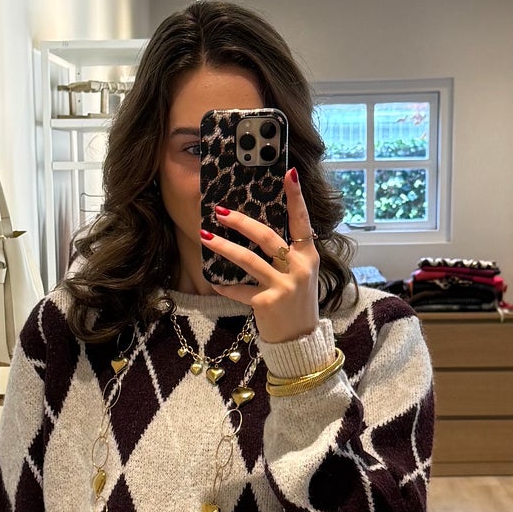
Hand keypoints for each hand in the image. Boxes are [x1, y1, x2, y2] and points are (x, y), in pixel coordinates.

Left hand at [200, 168, 320, 346]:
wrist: (300, 339)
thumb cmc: (297, 301)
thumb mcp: (300, 273)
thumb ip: (287, 252)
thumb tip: (257, 227)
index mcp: (308, 255)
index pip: (302, 220)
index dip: (295, 197)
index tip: (288, 173)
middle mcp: (298, 268)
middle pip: (266, 237)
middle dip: (241, 222)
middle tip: (219, 211)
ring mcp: (283, 286)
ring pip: (247, 260)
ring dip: (222, 247)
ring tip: (204, 235)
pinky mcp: (267, 302)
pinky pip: (239, 289)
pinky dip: (225, 285)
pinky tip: (213, 280)